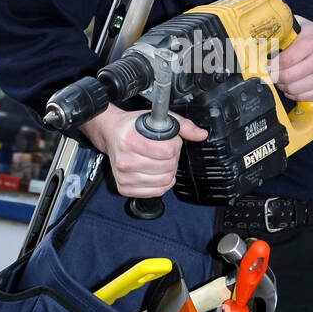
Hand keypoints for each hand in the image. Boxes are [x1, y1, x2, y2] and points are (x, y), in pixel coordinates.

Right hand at [80, 104, 207, 197]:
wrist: (111, 134)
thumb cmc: (133, 127)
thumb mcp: (158, 119)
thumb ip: (182, 126)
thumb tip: (200, 134)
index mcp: (131, 140)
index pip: (168, 151)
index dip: (175, 144)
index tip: (169, 141)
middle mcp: (125, 160)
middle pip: (167, 167)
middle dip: (172, 158)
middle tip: (164, 151)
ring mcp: (123, 176)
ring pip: (164, 181)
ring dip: (168, 171)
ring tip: (159, 161)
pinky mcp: (124, 188)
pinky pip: (156, 192)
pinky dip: (161, 184)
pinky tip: (156, 173)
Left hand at [271, 17, 312, 100]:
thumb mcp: (303, 26)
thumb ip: (284, 29)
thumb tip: (261, 36)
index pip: (284, 61)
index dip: (271, 65)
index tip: (266, 65)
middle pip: (287, 78)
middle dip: (275, 77)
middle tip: (272, 73)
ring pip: (293, 90)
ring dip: (283, 86)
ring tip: (283, 78)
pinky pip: (303, 97)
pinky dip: (294, 93)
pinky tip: (294, 85)